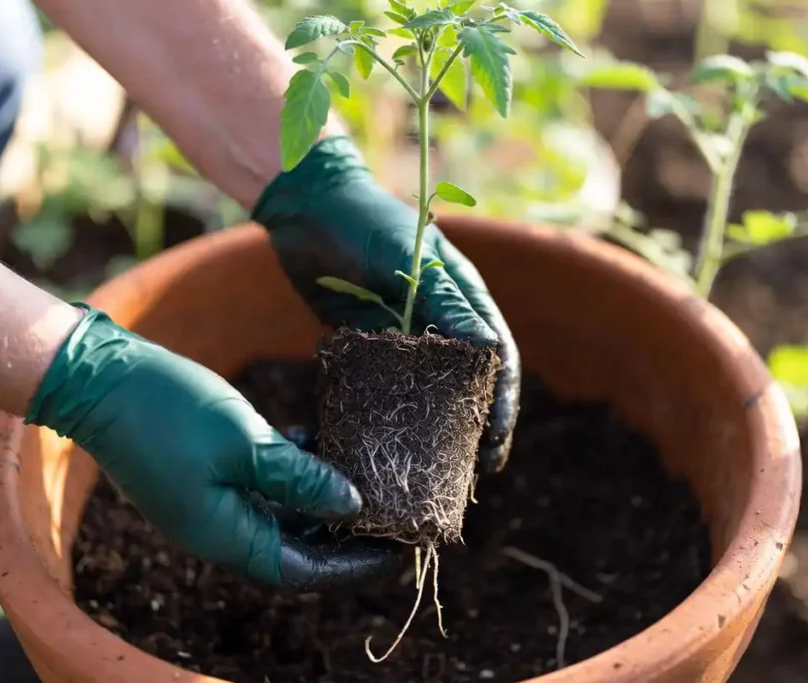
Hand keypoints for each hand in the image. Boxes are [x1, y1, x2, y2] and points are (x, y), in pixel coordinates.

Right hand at [25, 304, 400, 590]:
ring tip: (363, 474)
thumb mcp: (244, 442)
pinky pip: (259, 483)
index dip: (351, 565)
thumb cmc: (170, 410)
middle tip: (389, 512)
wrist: (99, 377)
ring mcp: (209, 500)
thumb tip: (353, 506)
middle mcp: (217, 528)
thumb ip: (299, 478)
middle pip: (293, 546)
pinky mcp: (205, 472)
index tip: (396, 550)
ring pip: (279, 513)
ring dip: (318, 498)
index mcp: (224, 536)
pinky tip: (316, 438)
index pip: (301, 570)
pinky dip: (291, 469)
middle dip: (341, 533)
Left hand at [252, 135, 520, 471]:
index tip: (497, 440)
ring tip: (441, 473)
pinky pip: (387, 386)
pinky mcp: (368, 343)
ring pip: (431, 391)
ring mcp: (405, 333)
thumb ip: (446, 301)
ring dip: (438, 429)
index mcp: (463, 296)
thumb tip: (493, 353)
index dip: (503, 400)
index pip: (498, 356)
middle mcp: (442, 318)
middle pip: (470, 382)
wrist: (303, 204)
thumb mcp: (407, 258)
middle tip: (478, 471)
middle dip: (478, 426)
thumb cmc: (361, 221)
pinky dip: (392, 415)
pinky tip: (388, 447)